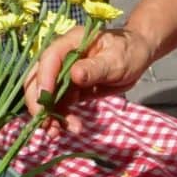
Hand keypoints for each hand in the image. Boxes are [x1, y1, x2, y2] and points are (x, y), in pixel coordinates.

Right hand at [22, 24, 158, 135]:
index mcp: (70, 42)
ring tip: (58, 133)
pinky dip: (62, 117)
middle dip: (39, 103)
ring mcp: (64, 73)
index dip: (43, 80)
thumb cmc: (128, 51)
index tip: (44, 102)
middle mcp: (62, 56)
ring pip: (47, 96)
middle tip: (46, 125)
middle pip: (39, 79)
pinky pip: (60, 104)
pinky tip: (73, 127)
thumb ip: (94, 68)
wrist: (138, 55)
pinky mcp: (70, 88)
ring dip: (50, 115)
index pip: (48, 59)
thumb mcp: (115, 60)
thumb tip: (74, 75)